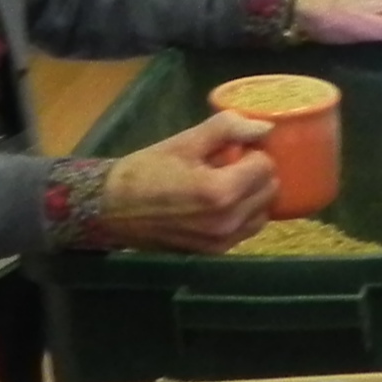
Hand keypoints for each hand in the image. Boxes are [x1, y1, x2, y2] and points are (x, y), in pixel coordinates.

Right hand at [91, 113, 276, 254]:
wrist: (112, 208)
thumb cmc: (146, 170)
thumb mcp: (185, 141)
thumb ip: (228, 129)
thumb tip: (265, 128)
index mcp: (220, 192)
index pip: (266, 167)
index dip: (252, 153)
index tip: (232, 151)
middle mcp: (227, 222)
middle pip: (269, 191)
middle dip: (256, 174)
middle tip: (229, 165)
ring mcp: (222, 242)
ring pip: (262, 213)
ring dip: (252, 196)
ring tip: (224, 184)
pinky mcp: (215, 253)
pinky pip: (246, 230)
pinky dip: (242, 215)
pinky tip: (219, 204)